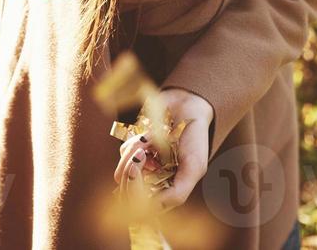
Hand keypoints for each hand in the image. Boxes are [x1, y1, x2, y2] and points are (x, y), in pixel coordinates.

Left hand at [112, 88, 212, 209]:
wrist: (187, 108)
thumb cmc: (194, 139)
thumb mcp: (194, 168)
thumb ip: (178, 193)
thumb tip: (154, 208)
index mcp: (167, 192)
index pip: (142, 208)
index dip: (135, 193)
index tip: (136, 171)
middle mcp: (152, 184)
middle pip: (127, 194)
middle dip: (131, 172)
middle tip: (142, 152)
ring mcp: (141, 168)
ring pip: (121, 173)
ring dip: (134, 152)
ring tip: (152, 140)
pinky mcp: (133, 152)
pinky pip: (123, 152)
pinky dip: (134, 142)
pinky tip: (149, 136)